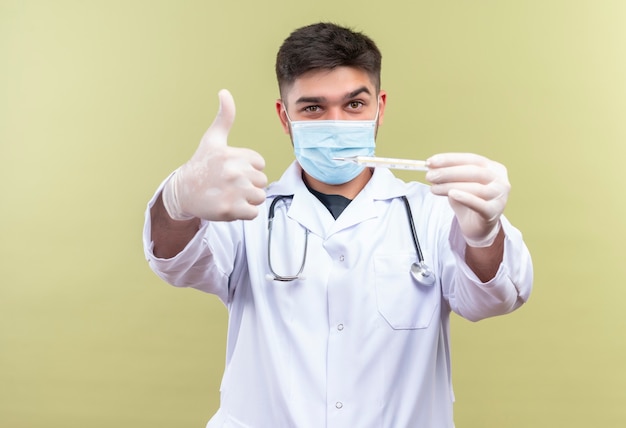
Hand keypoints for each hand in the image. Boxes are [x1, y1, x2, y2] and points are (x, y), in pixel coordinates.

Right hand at [162, 89, 267, 220]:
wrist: (182, 192)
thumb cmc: (201, 164)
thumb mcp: (212, 139)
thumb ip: (224, 117)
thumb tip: (224, 91)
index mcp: (233, 154)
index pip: (260, 164)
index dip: (248, 168)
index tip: (230, 169)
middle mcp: (234, 172)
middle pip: (261, 181)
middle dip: (248, 184)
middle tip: (228, 184)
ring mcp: (232, 191)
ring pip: (259, 197)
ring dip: (247, 199)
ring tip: (230, 194)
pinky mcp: (231, 210)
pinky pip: (253, 213)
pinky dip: (244, 213)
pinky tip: (230, 205)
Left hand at [425, 153, 509, 246]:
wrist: (477, 226)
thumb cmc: (469, 201)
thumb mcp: (458, 184)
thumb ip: (449, 176)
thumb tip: (432, 168)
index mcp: (494, 168)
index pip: (471, 159)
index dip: (450, 159)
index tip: (430, 162)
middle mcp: (500, 180)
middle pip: (474, 172)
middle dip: (448, 172)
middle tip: (429, 176)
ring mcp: (500, 197)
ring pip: (475, 188)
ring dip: (450, 186)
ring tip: (433, 188)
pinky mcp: (494, 212)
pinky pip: (479, 204)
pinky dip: (465, 198)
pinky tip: (452, 194)